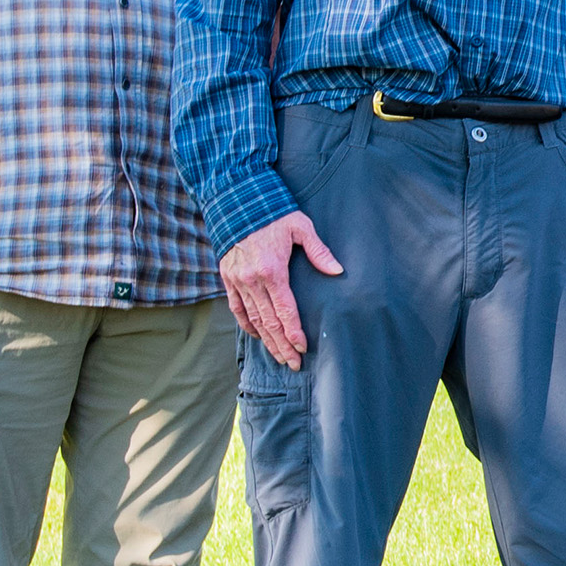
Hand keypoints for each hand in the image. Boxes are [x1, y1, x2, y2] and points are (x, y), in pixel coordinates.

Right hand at [220, 212, 342, 366]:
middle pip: (269, 322)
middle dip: (282, 345)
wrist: (237, 202)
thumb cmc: (274, 214)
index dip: (294, 332)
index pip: (285, 310)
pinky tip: (258, 336)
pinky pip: (236, 308)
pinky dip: (247, 324)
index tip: (302, 348)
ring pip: (253, 319)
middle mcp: (252, 280)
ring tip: (278, 356)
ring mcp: (237, 281)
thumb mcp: (301, 227)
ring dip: (266, 340)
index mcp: (272, 271)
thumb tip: (337, 270)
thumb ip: (318, 251)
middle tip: (293, 364)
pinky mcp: (227, 278)